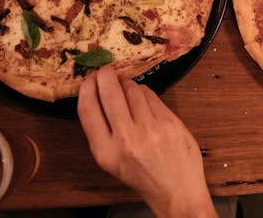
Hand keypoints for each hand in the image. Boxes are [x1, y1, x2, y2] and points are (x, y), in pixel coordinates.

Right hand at [78, 67, 216, 217]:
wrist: (176, 190)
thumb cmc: (142, 175)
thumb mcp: (111, 160)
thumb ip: (101, 130)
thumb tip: (96, 94)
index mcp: (105, 151)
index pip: (87, 108)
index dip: (86, 87)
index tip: (89, 79)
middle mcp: (126, 138)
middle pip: (109, 90)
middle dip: (105, 75)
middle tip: (106, 72)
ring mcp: (150, 128)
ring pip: (132, 88)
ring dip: (126, 84)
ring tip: (127, 91)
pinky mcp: (169, 121)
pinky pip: (150, 94)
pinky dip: (144, 92)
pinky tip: (143, 100)